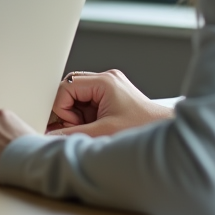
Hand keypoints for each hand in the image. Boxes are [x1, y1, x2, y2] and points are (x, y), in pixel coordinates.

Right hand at [46, 69, 172, 136]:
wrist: (163, 130)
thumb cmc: (142, 128)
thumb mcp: (103, 132)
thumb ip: (73, 134)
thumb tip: (51, 135)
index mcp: (104, 81)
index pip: (66, 87)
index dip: (62, 107)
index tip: (68, 124)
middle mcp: (106, 79)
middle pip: (70, 89)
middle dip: (68, 110)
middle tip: (78, 126)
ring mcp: (108, 85)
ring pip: (76, 96)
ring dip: (77, 114)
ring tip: (91, 127)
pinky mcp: (110, 94)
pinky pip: (86, 101)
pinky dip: (85, 115)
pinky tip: (95, 125)